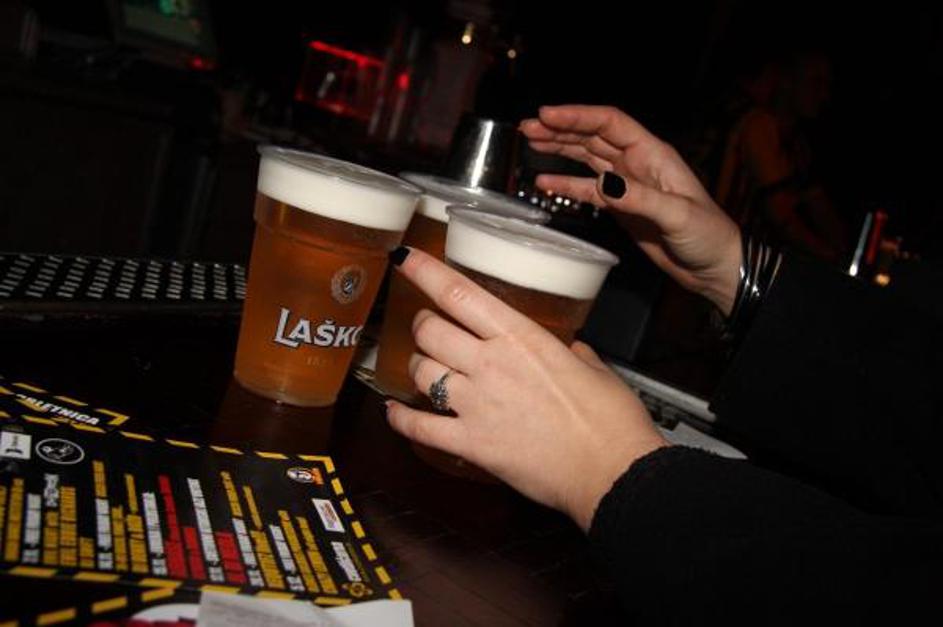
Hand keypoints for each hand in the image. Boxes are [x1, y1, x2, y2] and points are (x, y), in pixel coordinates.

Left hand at [384, 247, 667, 530]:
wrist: (612, 472)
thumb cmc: (612, 421)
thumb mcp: (596, 370)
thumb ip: (574, 354)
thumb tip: (572, 352)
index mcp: (522, 338)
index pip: (459, 294)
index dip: (425, 272)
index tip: (405, 258)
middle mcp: (490, 364)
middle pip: (430, 330)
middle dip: (423, 325)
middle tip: (428, 328)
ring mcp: (476, 404)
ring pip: (420, 371)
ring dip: (416, 366)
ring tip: (423, 368)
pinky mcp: (471, 443)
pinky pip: (420, 426)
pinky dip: (400, 418)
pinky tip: (393, 412)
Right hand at [520, 105, 741, 314]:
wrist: (714, 267)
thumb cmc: (708, 235)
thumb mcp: (677, 215)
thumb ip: (640, 198)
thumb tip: (604, 184)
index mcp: (653, 154)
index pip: (610, 124)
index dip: (578, 116)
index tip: (548, 115)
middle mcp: (637, 164)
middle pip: (592, 136)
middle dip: (560, 129)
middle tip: (527, 127)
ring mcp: (627, 185)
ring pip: (587, 157)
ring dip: (559, 148)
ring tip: (530, 141)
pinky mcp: (621, 207)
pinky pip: (588, 190)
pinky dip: (566, 184)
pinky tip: (544, 182)